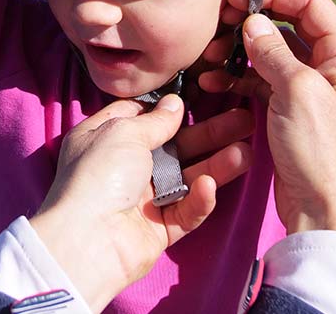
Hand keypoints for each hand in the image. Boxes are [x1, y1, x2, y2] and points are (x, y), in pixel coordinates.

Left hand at [30, 96, 252, 310]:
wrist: (88, 241)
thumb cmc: (99, 176)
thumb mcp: (124, 133)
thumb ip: (155, 120)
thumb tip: (174, 102)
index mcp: (104, 138)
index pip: (139, 116)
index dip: (167, 107)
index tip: (200, 95)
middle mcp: (124, 167)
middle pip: (174, 146)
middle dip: (209, 134)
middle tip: (244, 120)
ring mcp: (142, 199)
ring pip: (187, 177)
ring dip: (216, 165)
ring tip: (247, 151)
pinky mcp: (159, 229)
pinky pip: (186, 211)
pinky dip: (198, 199)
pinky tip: (210, 186)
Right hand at [203, 0, 335, 240]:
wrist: (324, 208)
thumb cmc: (320, 151)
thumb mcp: (296, 91)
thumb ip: (273, 50)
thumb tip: (252, 21)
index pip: (311, 1)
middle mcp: (334, 63)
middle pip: (289, 23)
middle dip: (252, 22)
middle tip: (220, 22)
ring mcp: (313, 86)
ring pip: (272, 52)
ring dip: (240, 52)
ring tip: (210, 57)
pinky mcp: (293, 107)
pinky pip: (264, 79)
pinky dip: (240, 78)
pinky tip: (213, 83)